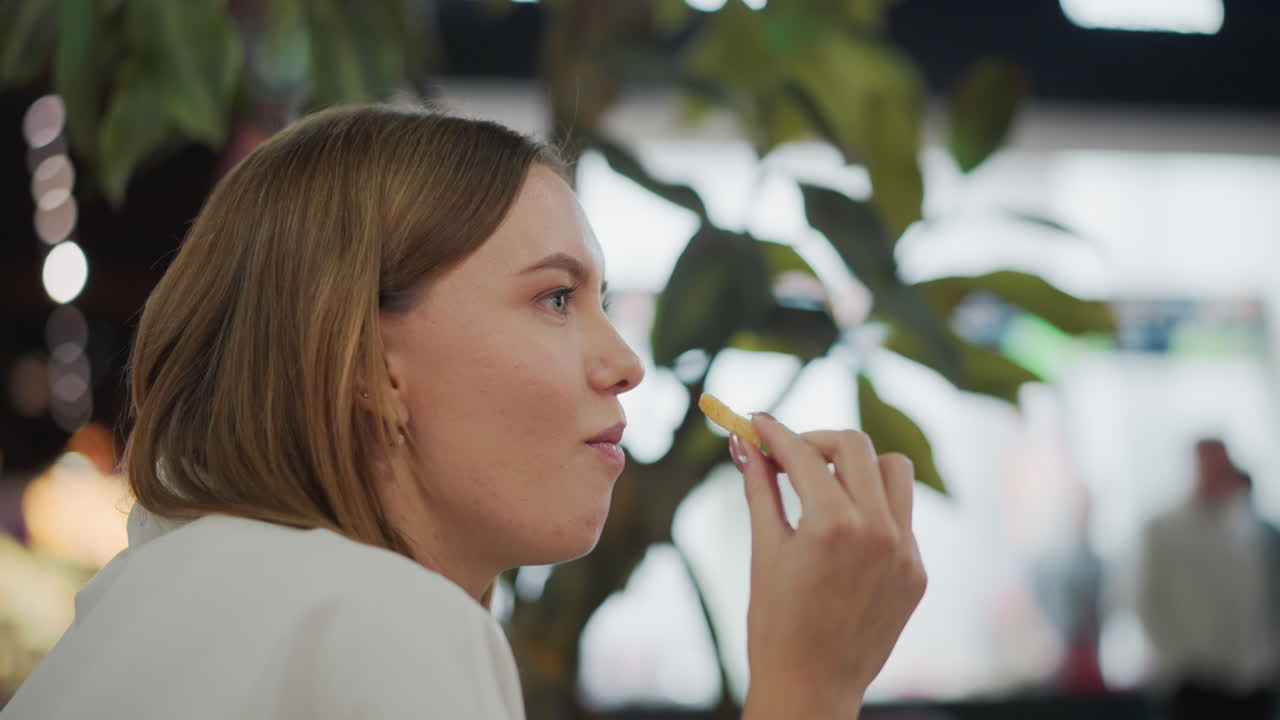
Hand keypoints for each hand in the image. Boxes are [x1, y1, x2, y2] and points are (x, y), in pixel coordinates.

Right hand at [733, 414, 926, 718]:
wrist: (811, 686)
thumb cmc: (775, 623)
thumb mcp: (764, 549)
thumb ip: (758, 488)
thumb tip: (744, 443)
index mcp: (832, 524)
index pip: (804, 454)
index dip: (777, 432)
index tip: (759, 422)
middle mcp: (877, 530)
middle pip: (856, 446)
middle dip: (817, 440)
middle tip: (790, 453)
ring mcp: (904, 552)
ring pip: (894, 471)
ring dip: (859, 467)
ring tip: (825, 485)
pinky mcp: (917, 572)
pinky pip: (902, 517)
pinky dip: (874, 509)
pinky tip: (844, 532)